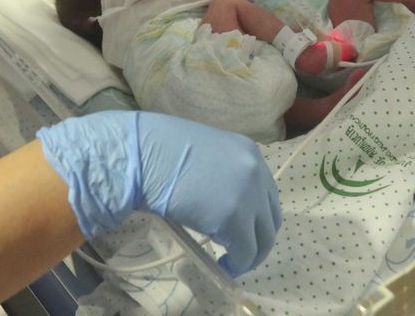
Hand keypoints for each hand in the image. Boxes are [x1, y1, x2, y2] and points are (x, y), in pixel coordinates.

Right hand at [37, 111, 279, 276]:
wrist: (142, 155)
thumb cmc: (162, 150)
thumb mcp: (204, 153)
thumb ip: (224, 172)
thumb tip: (223, 199)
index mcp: (248, 151)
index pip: (267, 191)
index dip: (257, 215)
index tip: (245, 229)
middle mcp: (256, 172)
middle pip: (271, 216)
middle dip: (259, 238)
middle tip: (242, 251)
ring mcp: (248, 195)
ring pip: (263, 239)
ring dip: (250, 254)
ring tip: (233, 261)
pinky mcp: (234, 219)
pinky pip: (245, 252)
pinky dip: (238, 264)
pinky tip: (225, 264)